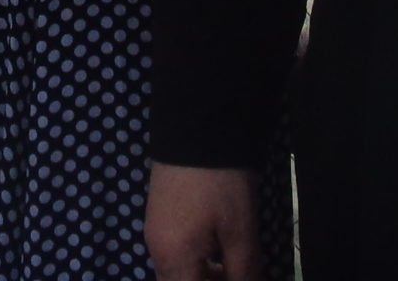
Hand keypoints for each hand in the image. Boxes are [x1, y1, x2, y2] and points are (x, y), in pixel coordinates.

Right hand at [146, 162, 260, 280]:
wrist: (196, 131)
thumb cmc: (221, 185)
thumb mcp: (240, 231)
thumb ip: (243, 271)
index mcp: (174, 260)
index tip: (237, 277)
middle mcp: (157, 251)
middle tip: (233, 273)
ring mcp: (154, 232)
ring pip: (174, 272)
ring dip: (200, 275)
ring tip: (229, 262)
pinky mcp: (157, 216)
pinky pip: (172, 254)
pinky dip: (193, 260)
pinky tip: (215, 245)